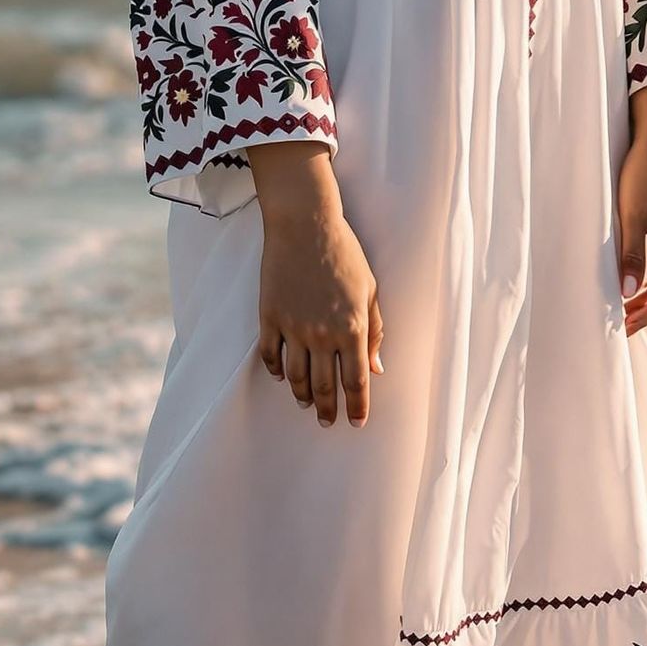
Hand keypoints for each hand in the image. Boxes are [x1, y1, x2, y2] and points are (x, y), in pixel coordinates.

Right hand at [250, 143, 383, 426]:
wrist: (305, 223)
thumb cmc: (345, 252)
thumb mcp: (370, 290)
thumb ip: (374, 331)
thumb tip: (376, 368)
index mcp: (352, 328)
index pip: (356, 381)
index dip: (357, 407)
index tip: (356, 422)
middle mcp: (322, 334)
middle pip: (324, 387)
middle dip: (328, 409)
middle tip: (329, 421)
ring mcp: (293, 327)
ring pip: (295, 377)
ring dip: (302, 395)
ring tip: (306, 403)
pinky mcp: (269, 316)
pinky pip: (269, 354)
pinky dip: (275, 370)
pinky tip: (281, 376)